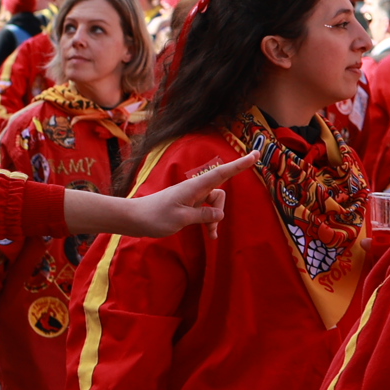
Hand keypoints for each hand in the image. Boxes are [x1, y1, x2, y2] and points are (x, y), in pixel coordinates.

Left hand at [94, 154, 254, 236]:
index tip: (255, 154)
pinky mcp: (187, 206)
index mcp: (194, 187)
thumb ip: (203, 214)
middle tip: (210, 228)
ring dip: (214, 218)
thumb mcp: (181, 218)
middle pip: (220, 193)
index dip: (240, 164)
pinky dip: (209, 221)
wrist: (134, 219)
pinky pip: (205, 211)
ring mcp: (191, 197)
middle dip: (220, 209)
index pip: (222, 173)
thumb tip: (220, 213)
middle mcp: (194, 189)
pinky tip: (210, 235)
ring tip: (209, 234)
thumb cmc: (155, 217)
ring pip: (214, 204)